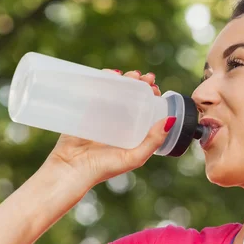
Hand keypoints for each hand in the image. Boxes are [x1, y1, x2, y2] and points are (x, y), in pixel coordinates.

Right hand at [44, 70, 173, 186]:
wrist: (71, 169)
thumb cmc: (103, 168)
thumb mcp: (134, 157)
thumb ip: (153, 141)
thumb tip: (171, 119)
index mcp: (131, 133)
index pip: (145, 109)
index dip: (151, 97)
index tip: (155, 88)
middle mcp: (118, 122)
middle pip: (131, 96)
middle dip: (140, 84)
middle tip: (146, 77)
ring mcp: (101, 115)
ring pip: (115, 91)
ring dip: (124, 80)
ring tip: (131, 75)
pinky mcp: (85, 110)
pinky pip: (96, 91)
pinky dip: (104, 80)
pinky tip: (111, 74)